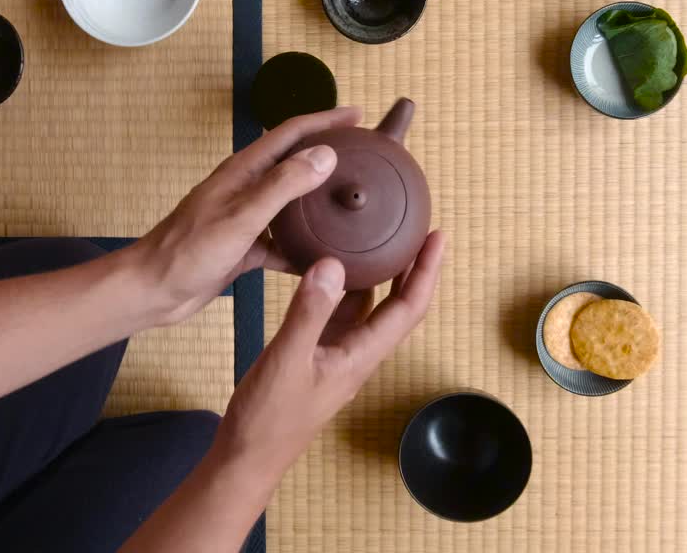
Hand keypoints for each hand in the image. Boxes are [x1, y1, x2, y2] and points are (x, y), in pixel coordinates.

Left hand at [128, 107, 362, 324]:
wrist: (152, 290)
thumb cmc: (188, 251)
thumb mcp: (241, 217)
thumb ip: (282, 185)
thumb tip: (326, 155)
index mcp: (244, 171)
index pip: (291, 134)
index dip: (325, 120)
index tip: (358, 115)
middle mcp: (247, 188)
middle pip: (294, 164)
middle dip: (328, 156)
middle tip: (364, 159)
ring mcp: (246, 218)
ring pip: (291, 204)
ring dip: (319, 202)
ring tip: (351, 208)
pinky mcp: (245, 247)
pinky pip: (282, 241)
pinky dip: (303, 246)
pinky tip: (325, 258)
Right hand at [216, 231, 445, 475]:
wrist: (248, 457)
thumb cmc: (269, 418)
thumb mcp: (287, 360)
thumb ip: (309, 312)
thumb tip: (333, 264)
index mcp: (360, 357)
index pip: (407, 308)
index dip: (426, 272)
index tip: (437, 238)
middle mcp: (357, 354)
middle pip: (398, 306)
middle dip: (414, 269)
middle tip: (419, 230)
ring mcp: (338, 356)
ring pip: (371, 310)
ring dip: (384, 277)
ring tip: (384, 240)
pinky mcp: (317, 356)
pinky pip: (342, 315)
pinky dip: (347, 289)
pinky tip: (337, 270)